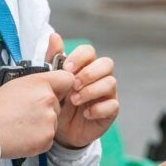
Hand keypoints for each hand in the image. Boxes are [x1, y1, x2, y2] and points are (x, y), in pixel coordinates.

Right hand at [0, 68, 74, 159]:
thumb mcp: (16, 84)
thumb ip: (38, 83)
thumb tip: (51, 86)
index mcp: (41, 84)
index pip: (67, 79)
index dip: (62, 85)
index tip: (57, 90)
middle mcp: (48, 101)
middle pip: (57, 103)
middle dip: (45, 108)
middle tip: (25, 112)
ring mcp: (49, 121)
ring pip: (52, 121)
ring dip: (41, 123)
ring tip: (21, 123)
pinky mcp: (47, 139)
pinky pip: (48, 136)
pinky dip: (38, 137)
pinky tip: (23, 134)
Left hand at [46, 33, 118, 150]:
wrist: (59, 130)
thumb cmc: (58, 102)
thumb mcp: (52, 81)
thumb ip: (53, 59)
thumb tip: (54, 35)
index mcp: (84, 66)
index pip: (89, 51)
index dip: (79, 58)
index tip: (66, 68)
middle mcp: (99, 77)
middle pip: (106, 63)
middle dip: (89, 73)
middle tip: (73, 84)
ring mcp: (107, 93)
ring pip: (111, 82)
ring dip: (91, 90)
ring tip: (74, 100)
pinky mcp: (110, 111)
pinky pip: (113, 105)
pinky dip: (98, 109)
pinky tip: (85, 113)